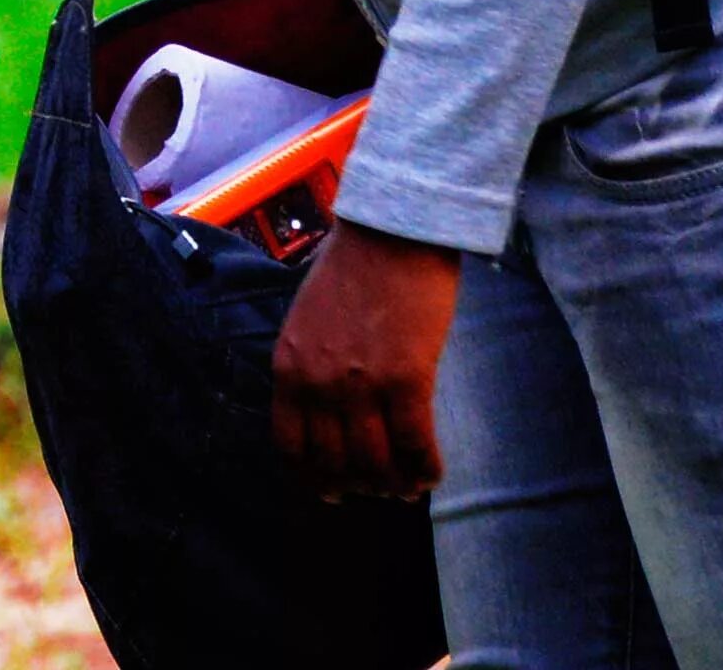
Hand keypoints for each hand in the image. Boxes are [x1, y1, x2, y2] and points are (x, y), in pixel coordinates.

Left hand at [270, 218, 461, 503]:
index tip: (332, 490)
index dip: (313, 478)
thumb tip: (326, 415)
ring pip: (375, 465)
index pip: (291, 446)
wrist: (392, 231)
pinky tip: (432, 471)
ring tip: (408, 483)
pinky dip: (426, 468)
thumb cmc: (353, 267)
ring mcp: (361, 383)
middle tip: (380, 487)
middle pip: (335, 464)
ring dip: (394, 483)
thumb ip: (310, 365)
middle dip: (360, 486)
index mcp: (289, 366)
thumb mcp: (307, 320)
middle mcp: (318, 382)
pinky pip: (415, 446)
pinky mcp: (407, 379)